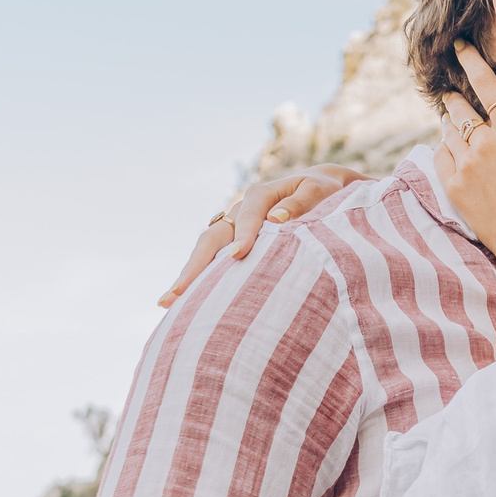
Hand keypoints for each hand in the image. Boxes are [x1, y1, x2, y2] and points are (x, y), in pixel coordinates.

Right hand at [159, 164, 368, 306]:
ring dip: (189, 275)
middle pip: (212, 237)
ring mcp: (234, 229)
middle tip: (178, 292)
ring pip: (207, 251)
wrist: (323, 193)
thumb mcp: (321, 191)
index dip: (242, 235)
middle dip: (195, 264)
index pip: (247, 216)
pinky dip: (202, 281)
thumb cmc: (327, 193)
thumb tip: (277, 219)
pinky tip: (186, 305)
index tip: (238, 256)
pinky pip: (215, 262)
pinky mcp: (235, 245)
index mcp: (261, 196)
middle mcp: (240, 211)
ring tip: (168, 303)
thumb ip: (302, 203)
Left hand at [437, 42, 495, 267]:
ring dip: (450, 123)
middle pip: (460, 108)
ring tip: (455, 124)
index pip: (487, 85)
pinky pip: (440, 155)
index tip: (459, 47)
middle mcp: (484, 142)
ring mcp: (466, 165)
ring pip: (448, 131)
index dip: (472, 63)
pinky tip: (455, 151)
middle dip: (455, 97)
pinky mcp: (453, 186)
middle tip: (452, 94)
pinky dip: (445, 148)